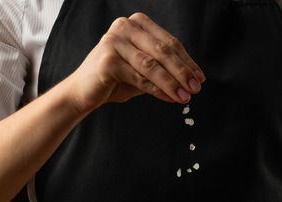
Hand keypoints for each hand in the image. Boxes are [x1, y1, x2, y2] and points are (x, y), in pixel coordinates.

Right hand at [64, 12, 204, 112]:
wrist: (82, 92)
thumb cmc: (114, 80)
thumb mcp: (143, 70)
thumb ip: (163, 69)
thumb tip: (192, 79)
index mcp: (136, 23)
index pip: (168, 42)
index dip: (187, 61)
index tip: (200, 78)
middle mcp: (124, 26)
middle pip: (162, 50)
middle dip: (182, 71)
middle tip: (196, 88)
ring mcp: (114, 41)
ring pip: (152, 65)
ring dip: (172, 82)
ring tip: (185, 97)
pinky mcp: (107, 60)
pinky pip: (140, 77)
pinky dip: (158, 89)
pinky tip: (170, 98)